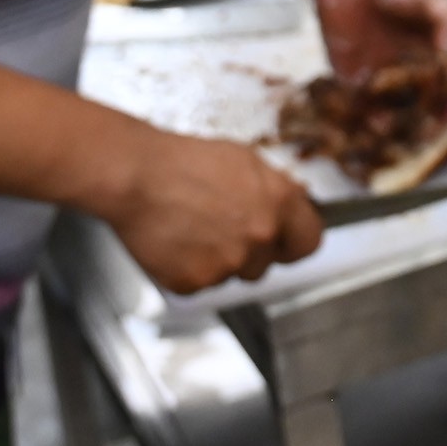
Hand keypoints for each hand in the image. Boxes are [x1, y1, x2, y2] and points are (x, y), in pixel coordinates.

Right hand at [92, 127, 322, 293]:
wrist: (137, 176)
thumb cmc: (184, 161)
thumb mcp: (245, 161)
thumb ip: (274, 189)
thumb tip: (289, 205)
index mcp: (279, 203)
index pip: (309, 241)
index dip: (293, 242)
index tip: (284, 242)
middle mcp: (260, 237)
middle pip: (265, 263)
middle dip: (248, 251)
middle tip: (220, 228)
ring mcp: (228, 264)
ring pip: (232, 274)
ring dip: (218, 260)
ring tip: (193, 229)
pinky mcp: (195, 283)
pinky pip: (200, 284)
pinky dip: (188, 269)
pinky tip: (176, 242)